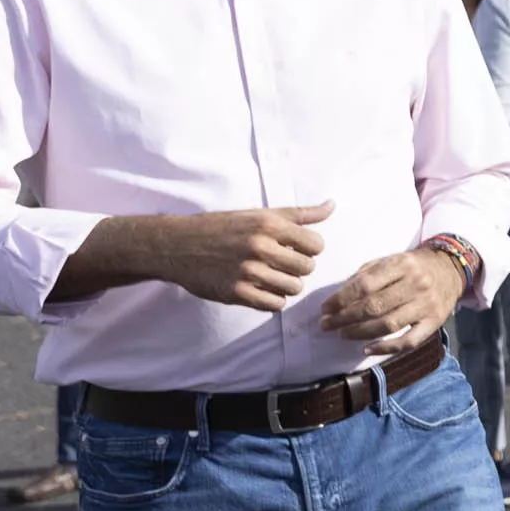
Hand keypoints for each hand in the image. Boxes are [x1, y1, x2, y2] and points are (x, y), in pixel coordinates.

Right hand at [74, 202, 334, 310]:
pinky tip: (261, 288)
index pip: (316, 245)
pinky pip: (274, 304)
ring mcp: (248, 272)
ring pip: (293, 288)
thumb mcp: (260, 214)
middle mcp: (260, 247)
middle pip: (307, 268)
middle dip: (298, 267)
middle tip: (282, 263)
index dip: (309, 248)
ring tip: (270, 276)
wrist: (177, 245)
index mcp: (268, 225)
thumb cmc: (223, 227)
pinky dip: (272, 299)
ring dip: (286, 284)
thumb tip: (332, 206)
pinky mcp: (236, 293)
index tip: (294, 248)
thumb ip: (300, 214)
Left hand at [319, 246, 465, 348]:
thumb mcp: (390, 260)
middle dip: (344, 318)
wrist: (451, 269)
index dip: (341, 299)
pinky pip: (408, 341)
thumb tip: (338, 299)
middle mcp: (416, 284)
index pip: (365, 285)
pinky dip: (386, 348)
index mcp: (401, 265)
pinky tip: (367, 349)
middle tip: (326, 325)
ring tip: (342, 334)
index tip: (325, 309)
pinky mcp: (434, 322)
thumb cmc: (413, 266)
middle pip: (374, 306)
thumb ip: (365, 276)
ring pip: (388, 325)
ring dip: (360, 333)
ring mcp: (426, 305)